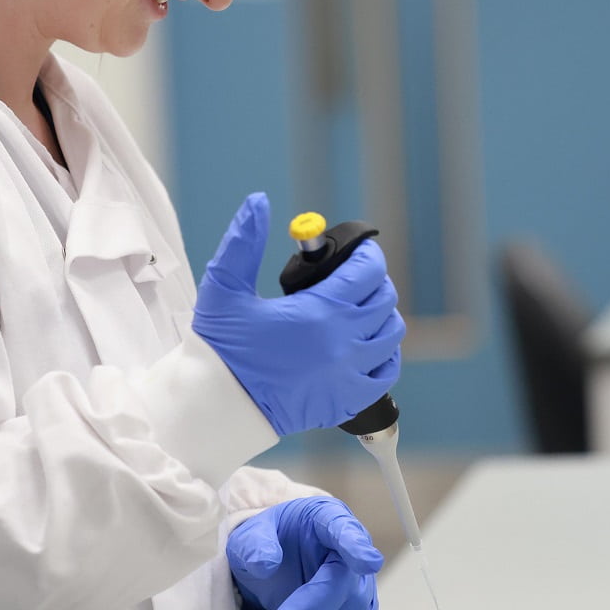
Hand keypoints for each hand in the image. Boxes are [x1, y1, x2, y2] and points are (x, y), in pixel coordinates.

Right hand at [192, 193, 402, 435]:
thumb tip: (259, 202)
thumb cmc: (220, 348)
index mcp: (319, 312)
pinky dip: (385, 356)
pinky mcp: (347, 400)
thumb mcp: (224, 288)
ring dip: (382, 317)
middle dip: (374, 282)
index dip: (368, 256)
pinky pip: (387, 373)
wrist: (217, 407)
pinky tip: (368, 347)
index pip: (368, 272)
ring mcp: (349, 375)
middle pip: (384, 301)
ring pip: (392, 335)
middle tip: (357, 279)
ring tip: (362, 310)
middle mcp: (342, 343)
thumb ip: (243, 242)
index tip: (360, 252)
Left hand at [226, 497, 381, 609]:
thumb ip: (254, 544)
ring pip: (354, 606)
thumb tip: (265, 564)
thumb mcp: (248, 536)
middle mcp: (351, 543)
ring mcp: (359, 574)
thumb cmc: (268, 541)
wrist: (274, 560)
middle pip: (346, 580)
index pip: (345, 529)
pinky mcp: (361, 600)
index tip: (368, 563)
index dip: (356, 547)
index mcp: (326, 517)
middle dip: (313, 607)